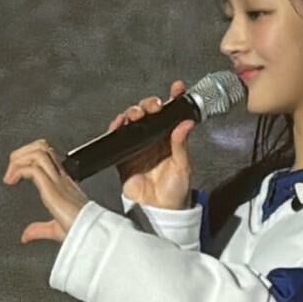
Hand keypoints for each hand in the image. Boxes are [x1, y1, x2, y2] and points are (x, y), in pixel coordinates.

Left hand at [3, 139, 89, 244]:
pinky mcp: (52, 188)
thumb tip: (26, 236)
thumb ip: (39, 230)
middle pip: (42, 148)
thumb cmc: (81, 230)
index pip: (47, 157)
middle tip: (10, 168)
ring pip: (38, 152)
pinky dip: (18, 170)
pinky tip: (11, 181)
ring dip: (19, 159)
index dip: (29, 158)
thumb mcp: (56, 230)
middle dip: (22, 153)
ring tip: (10, 174)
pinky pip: (33, 168)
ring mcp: (57, 181)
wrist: (92, 233)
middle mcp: (60, 178)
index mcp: (63, 184)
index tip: (15, 174)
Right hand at [110, 80, 195, 211]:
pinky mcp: (123, 156)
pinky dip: (116, 128)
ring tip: (136, 114)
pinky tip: (120, 123)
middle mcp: (154, 140)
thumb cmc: (175, 192)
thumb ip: (181, 144)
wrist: (159, 213)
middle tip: (153, 106)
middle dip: (149, 104)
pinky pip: (117, 138)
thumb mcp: (182, 166)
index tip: (178, 88)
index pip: (172, 114)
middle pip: (149, 114)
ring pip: (133, 122)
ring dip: (133, 113)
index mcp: (171, 140)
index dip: (174, 99)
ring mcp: (138, 147)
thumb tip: (186, 122)